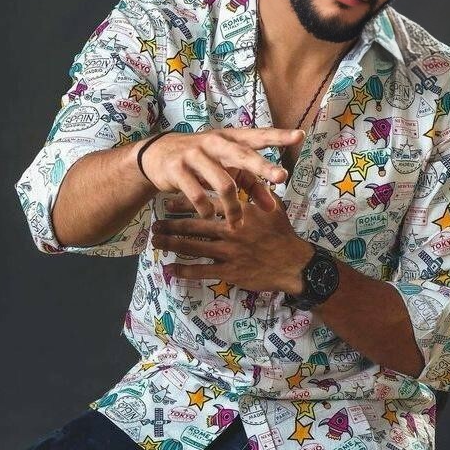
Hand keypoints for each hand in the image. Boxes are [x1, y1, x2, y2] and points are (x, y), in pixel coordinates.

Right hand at [139, 127, 305, 227]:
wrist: (157, 156)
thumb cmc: (201, 161)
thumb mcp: (226, 168)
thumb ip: (251, 185)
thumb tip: (272, 206)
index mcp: (230, 138)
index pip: (258, 136)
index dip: (279, 136)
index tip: (300, 136)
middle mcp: (214, 142)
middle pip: (243, 155)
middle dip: (263, 167)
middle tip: (281, 177)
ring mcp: (194, 154)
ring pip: (223, 183)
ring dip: (233, 207)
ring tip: (237, 223)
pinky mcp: (177, 169)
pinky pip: (198, 194)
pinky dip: (207, 209)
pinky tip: (210, 216)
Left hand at [150, 189, 312, 293]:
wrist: (294, 264)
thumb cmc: (283, 234)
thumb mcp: (273, 209)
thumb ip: (258, 194)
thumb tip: (249, 177)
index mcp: (239, 212)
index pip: (207, 203)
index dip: (186, 201)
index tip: (169, 201)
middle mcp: (230, 231)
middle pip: (194, 225)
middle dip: (171, 224)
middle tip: (155, 224)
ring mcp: (228, 253)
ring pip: (193, 247)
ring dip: (171, 244)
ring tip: (157, 242)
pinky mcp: (229, 272)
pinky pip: (202, 271)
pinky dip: (185, 270)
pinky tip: (171, 269)